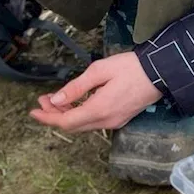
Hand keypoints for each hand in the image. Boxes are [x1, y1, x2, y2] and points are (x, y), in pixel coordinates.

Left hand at [29, 52, 162, 132]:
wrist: (160, 73)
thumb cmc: (130, 68)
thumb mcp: (99, 71)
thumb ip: (76, 87)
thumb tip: (55, 100)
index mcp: (99, 109)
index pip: (66, 121)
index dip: (48, 118)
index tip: (34, 111)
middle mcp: (106, 121)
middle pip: (73, 125)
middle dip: (54, 115)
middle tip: (43, 100)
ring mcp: (114, 122)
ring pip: (83, 125)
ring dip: (67, 114)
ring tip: (55, 99)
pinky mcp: (119, 119)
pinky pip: (93, 122)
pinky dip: (79, 114)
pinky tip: (74, 102)